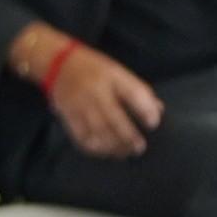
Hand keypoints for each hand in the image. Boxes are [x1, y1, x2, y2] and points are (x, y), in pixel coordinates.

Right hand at [17, 25, 162, 156]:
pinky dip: (94, 148)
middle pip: (114, 118)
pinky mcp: (68, 116)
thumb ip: (138, 90)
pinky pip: (81, 136)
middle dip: (128, 136)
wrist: (59, 63)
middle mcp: (97, 91)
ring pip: (98, 131)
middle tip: (139, 148)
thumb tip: (158, 109)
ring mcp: (81, 105)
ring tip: (125, 153)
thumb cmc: (95, 68)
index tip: (154, 124)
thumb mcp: (119, 71)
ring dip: (113, 146)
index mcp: (113, 76)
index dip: (146, 109)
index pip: (133, 93)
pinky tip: (105, 152)